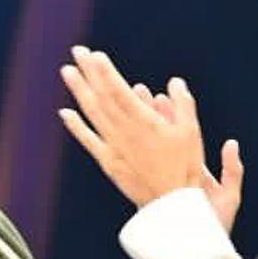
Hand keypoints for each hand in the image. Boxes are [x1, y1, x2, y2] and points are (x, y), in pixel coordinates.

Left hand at [58, 49, 237, 224]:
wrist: (172, 206)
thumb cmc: (186, 169)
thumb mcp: (192, 132)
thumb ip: (183, 104)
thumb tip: (174, 83)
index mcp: (145, 123)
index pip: (119, 91)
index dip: (106, 72)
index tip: (95, 55)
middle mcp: (125, 134)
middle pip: (102, 97)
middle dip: (89, 73)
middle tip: (77, 52)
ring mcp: (115, 149)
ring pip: (93, 115)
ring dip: (79, 92)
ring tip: (68, 72)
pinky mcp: (110, 164)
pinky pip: (89, 142)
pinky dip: (76, 127)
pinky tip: (65, 113)